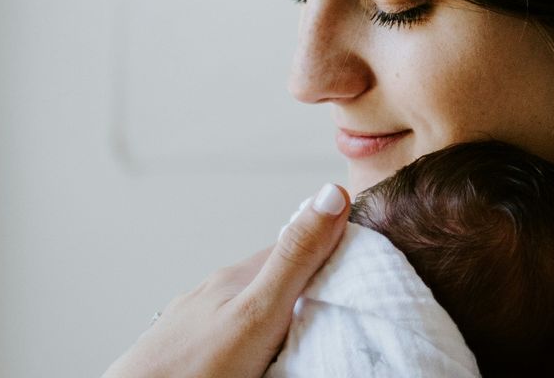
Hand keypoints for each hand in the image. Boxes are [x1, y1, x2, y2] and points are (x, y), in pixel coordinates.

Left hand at [104, 184, 349, 377]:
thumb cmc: (196, 367)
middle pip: (274, 276)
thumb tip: (331, 193)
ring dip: (278, 309)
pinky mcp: (187, 346)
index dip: (333, 246)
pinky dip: (251, 333)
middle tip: (342, 300)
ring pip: (249, 303)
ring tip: (305, 327)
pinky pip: (229, 331)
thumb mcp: (259, 310)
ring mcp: (198, 319)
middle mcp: (216, 291)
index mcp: (238, 277)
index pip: (298, 246)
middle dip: (307, 281)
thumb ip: (295, 259)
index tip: (367, 257)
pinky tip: (256, 350)